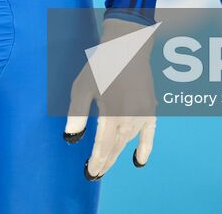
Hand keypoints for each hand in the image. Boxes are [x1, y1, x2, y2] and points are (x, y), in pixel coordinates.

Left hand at [63, 18, 158, 178]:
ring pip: (129, 140)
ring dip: (118, 152)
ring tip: (107, 164)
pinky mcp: (150, 108)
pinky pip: (149, 133)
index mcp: (112, 113)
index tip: (90, 173)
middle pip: (116, 146)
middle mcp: (130, 117)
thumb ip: (77, 114)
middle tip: (95, 174)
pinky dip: (145, 147)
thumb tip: (71, 138)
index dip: (97, 160)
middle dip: (106, 161)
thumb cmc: (101, 65)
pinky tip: (139, 161)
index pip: (103, 145)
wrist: (128, 47)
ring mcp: (142, 114)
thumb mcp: (82, 87)